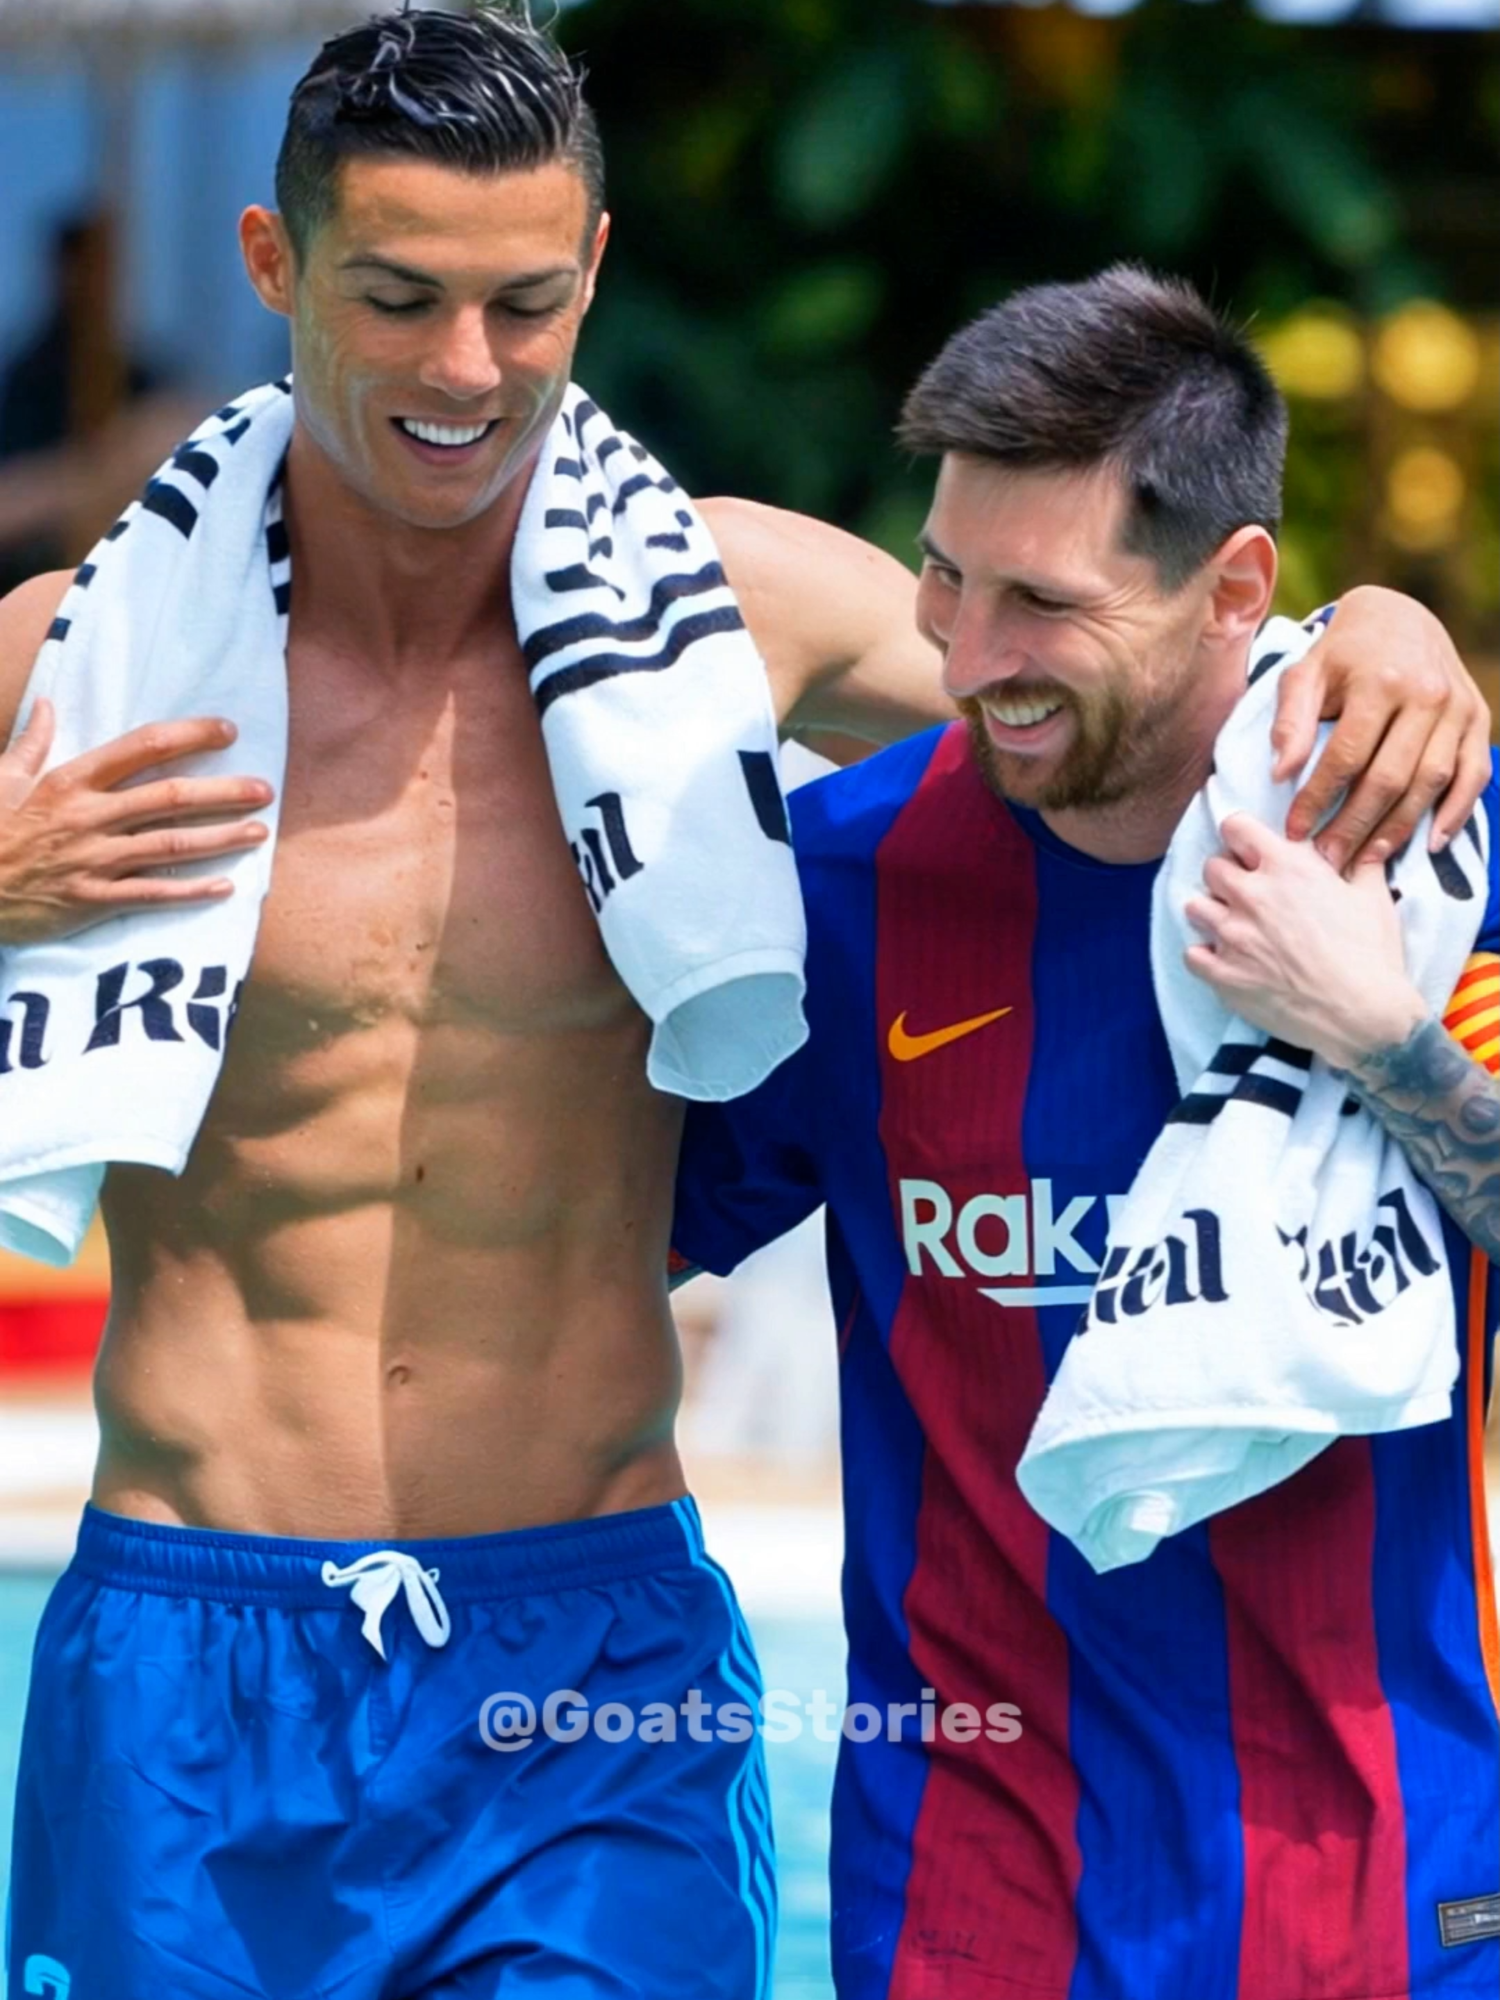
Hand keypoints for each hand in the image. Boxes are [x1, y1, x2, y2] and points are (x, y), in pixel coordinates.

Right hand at [0, 702, 273, 944]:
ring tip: (259, 833)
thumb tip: (48, 703)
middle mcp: (89, 817)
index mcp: (70, 781)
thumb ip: (32, 743)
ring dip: (219, 839)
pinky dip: (190, 892)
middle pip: (169, 798)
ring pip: (170, 846)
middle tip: (264, 790)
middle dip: (222, 792)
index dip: (189, 736)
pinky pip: (151, 895)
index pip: (142, 748)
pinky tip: (225, 887)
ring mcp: (93, 860)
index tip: (227, 731)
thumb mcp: (1, 779)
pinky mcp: (92, 901)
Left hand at [1183, 812, 1426, 1069]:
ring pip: (1195, 907)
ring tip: (1234, 927)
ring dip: (1212, 913)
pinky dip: (1204, 956)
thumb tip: (1364, 847)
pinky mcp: (1223, 974)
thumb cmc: (1371, 954)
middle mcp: (1252, 895)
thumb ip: (1359, 864)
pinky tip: (1224, 960)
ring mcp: (1233, 935)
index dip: (1241, 837)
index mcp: (1287, 867)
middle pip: (1212, 867)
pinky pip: (1191, 954)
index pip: (1236, 827)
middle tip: (1248, 894)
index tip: (1249, 850)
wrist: (1361, 1014)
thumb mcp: (1372, 897)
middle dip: (1228, 876)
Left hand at [1270, 587, 1491, 874]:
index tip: (1294, 830)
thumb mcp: (1305, 673)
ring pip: (1431, 781)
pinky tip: (1430, 843)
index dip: (1318, 798)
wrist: (1399, 617)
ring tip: (1366, 860)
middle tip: (1327, 858)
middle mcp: (1426, 694)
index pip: (1347, 755)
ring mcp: (1458, 707)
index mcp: (1380, 680)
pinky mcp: (1478, 717)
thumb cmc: (1341, 652)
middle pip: (1390, 776)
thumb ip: (1290, 721)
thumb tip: (1280, 773)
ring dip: (1399, 827)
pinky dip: (1455, 812)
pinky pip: (1474, 774)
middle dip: (1356, 824)